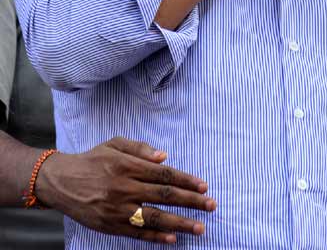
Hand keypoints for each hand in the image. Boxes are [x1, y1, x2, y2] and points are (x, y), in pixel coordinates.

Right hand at [34, 137, 215, 244]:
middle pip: (164, 196)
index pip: (164, 175)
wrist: (58, 181)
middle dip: (191, 201)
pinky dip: (155, 237)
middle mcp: (123, 187)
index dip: (186, 181)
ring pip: (153, 217)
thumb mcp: (114, 144)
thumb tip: (165, 157)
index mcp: (127, 166)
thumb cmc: (92, 160)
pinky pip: (136, 232)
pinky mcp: (108, 225)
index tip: (204, 186)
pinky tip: (173, 239)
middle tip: (211, 206)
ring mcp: (116, 208)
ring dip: (179, 223)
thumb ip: (141, 148)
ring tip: (199, 227)